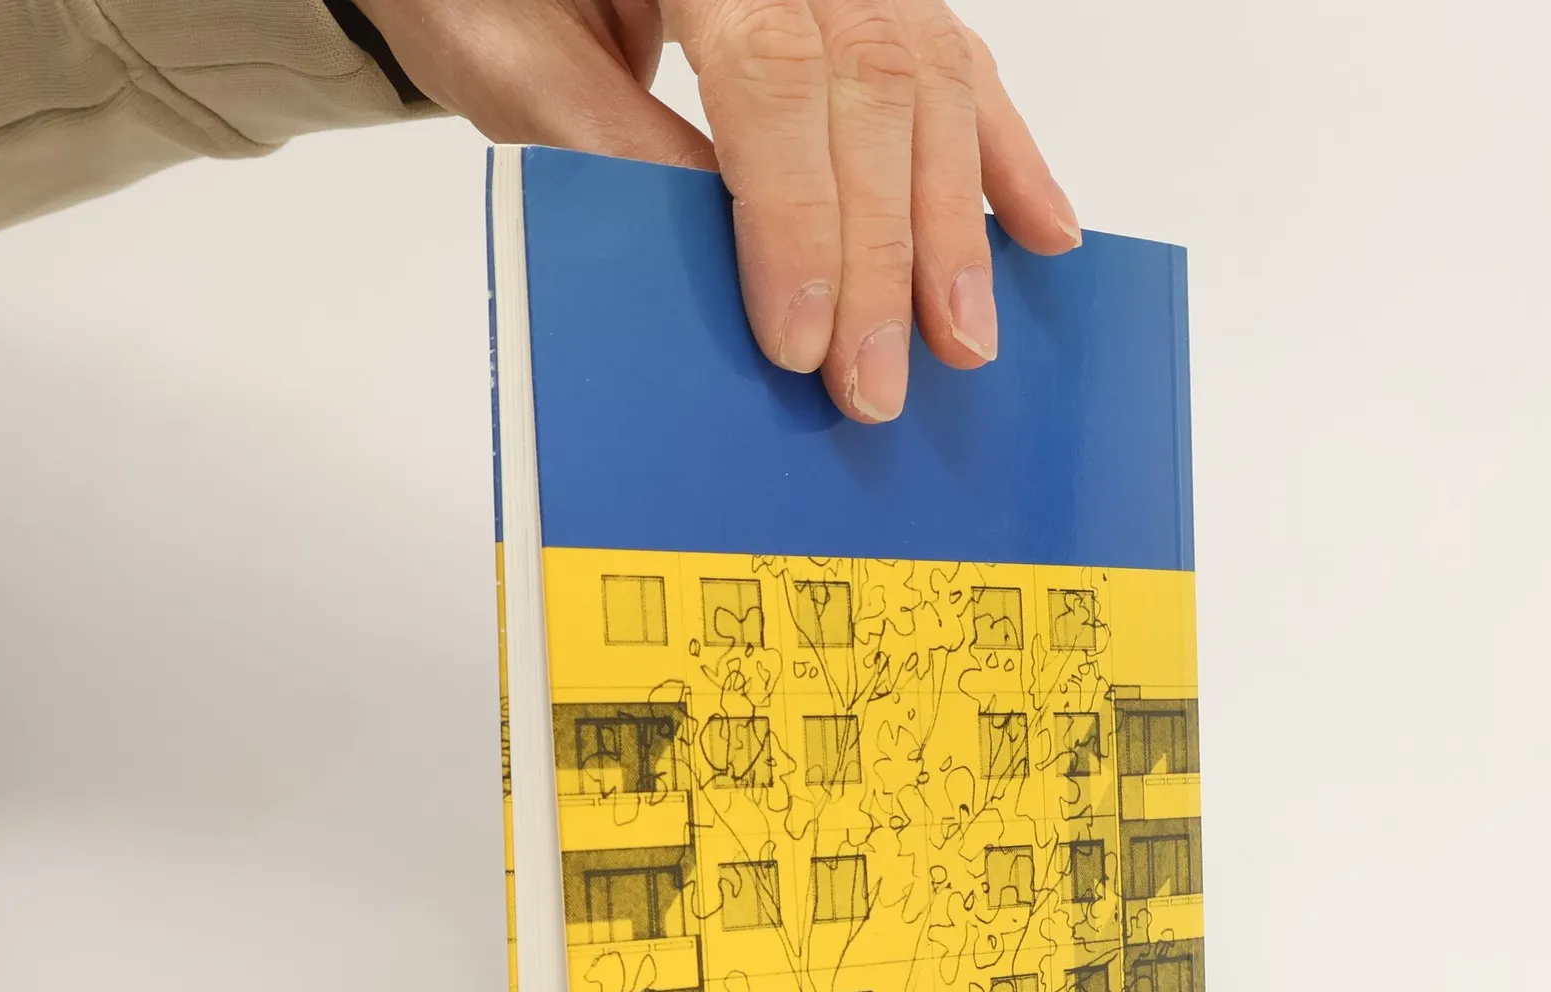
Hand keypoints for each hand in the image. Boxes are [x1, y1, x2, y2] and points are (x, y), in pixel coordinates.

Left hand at [350, 0, 1080, 422]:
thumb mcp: (507, 50)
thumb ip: (611, 143)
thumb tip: (730, 261)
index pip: (775, 75)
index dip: (798, 218)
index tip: (801, 342)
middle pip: (872, 88)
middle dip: (883, 254)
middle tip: (879, 383)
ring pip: (929, 81)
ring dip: (955, 225)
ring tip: (964, 339)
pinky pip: (954, 61)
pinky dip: (1003, 154)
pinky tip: (1043, 231)